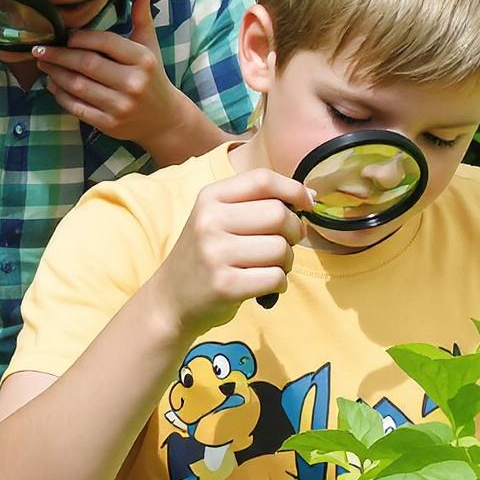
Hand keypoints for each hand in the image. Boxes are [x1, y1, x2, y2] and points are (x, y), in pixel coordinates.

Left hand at [34, 0, 203, 152]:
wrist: (164, 119)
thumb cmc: (152, 77)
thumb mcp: (150, 47)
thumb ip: (142, 19)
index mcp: (142, 59)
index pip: (105, 42)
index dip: (80, 37)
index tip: (65, 35)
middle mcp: (133, 83)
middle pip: (86, 64)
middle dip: (58, 55)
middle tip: (40, 49)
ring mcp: (120, 106)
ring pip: (78, 86)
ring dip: (55, 74)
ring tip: (43, 64)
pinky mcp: (109, 124)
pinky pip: (77, 107)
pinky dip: (60, 95)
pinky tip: (52, 85)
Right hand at [152, 165, 309, 331]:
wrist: (171, 300)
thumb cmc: (207, 256)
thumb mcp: (218, 218)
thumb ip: (256, 203)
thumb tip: (309, 196)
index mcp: (210, 198)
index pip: (263, 179)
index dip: (294, 189)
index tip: (307, 204)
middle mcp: (209, 221)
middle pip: (278, 214)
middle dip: (294, 231)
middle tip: (285, 244)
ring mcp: (215, 254)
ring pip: (281, 249)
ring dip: (287, 262)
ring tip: (270, 268)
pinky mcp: (225, 285)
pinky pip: (276, 278)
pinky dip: (279, 284)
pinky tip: (265, 286)